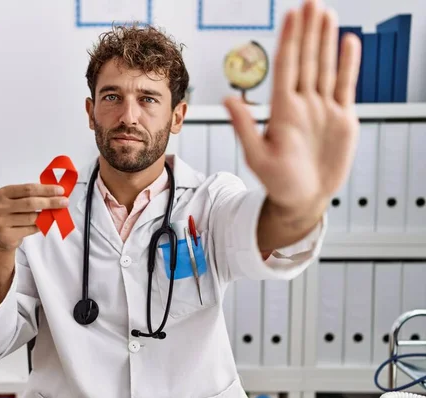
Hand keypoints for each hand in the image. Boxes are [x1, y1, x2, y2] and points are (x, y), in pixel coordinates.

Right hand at [0, 183, 68, 250]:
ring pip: (32, 218)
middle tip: (64, 202)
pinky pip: (30, 229)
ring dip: (47, 216)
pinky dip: (40, 226)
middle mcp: (0, 206)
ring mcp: (1, 221)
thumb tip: (57, 194)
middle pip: (30, 202)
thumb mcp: (19, 201)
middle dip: (50, 202)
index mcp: (4, 193)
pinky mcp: (6, 235)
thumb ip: (34, 197)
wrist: (1, 236)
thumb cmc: (14, 215)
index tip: (60, 191)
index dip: (46, 189)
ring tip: (55, 214)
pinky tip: (44, 224)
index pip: (28, 189)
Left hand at [223, 0, 361, 214]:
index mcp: (282, 109)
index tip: (290, 15)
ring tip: (326, 14)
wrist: (303, 198)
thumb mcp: (258, 156)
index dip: (289, 40)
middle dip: (309, 31)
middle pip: (307, 59)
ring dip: (326, 40)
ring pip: (326, 66)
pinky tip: (347, 42)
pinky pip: (346, 85)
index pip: (286, 66)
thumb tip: (227, 98)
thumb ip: (245, 126)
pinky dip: (349, 64)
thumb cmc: (278, 182)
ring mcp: (323, 108)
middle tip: (311, 3)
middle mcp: (303, 103)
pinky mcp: (342, 118)